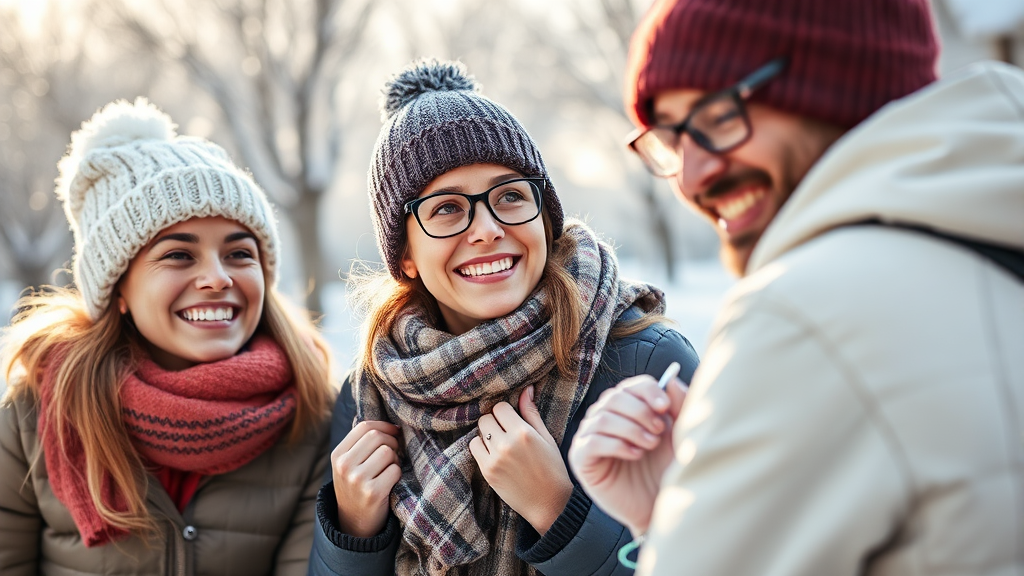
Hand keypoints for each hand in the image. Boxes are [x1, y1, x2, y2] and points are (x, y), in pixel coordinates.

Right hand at [331, 420, 401, 537]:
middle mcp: (344, 465)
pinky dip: (397, 475)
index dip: (384, 426)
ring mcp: (357, 480)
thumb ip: (362, 443)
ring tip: (388, 470)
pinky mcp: (372, 493)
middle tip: (393, 455)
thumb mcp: (350, 464)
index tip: (394, 432)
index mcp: (338, 454)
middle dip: (392, 442)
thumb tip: (392, 424)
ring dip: (394, 460)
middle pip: (377, 437)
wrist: (354, 524)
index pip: (364, 426)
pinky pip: (395, 470)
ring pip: (388, 452)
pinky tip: (389, 483)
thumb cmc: (357, 487)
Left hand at [469, 386, 573, 534]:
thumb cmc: (553, 469)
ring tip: (501, 444)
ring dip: (487, 435)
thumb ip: (532, 413)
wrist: (549, 504)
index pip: (500, 407)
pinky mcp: (487, 472)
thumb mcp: (547, 438)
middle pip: (486, 418)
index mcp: (524, 433)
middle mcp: (507, 444)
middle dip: (495, 422)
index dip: (505, 412)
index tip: (511, 419)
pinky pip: (474, 448)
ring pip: (479, 432)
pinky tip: (495, 455)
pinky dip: (482, 448)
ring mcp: (495, 459)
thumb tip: (526, 389)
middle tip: (505, 432)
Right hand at [568, 374, 686, 535]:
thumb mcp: (678, 435)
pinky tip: (635, 455)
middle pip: (614, 397)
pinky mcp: (580, 458)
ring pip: (603, 418)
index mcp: (626, 408)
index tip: (665, 407)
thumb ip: (679, 406)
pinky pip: (591, 442)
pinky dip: (617, 445)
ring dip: (631, 429)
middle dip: (640, 412)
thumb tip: (671, 378)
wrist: (657, 505)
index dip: (647, 392)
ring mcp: (589, 437)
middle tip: (660, 431)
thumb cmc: (665, 469)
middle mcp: (604, 417)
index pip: (631, 386)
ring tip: (649, 446)